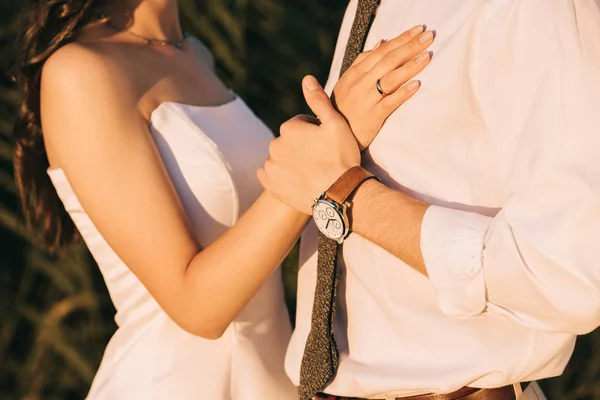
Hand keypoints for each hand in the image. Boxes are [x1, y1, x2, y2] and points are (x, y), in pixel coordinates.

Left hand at [258, 76, 358, 214]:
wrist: (339, 193)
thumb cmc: (341, 157)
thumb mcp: (335, 124)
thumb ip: (318, 100)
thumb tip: (306, 78)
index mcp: (289, 128)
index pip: (300, 125)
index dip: (315, 133)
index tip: (326, 144)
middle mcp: (275, 144)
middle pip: (288, 141)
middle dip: (300, 146)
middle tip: (319, 159)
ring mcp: (271, 165)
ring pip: (279, 157)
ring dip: (290, 161)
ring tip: (310, 172)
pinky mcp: (269, 183)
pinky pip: (268, 174)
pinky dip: (278, 176)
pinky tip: (294, 179)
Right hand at [332, 25, 434, 149]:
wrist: (334, 137)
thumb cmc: (344, 108)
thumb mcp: (347, 82)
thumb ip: (363, 61)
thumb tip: (382, 41)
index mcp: (355, 73)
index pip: (381, 51)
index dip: (401, 39)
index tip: (419, 29)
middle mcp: (360, 84)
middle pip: (388, 61)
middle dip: (410, 47)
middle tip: (429, 36)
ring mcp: (366, 100)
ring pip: (390, 79)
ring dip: (410, 66)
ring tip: (427, 56)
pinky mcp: (372, 118)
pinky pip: (389, 103)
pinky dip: (402, 93)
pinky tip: (416, 84)